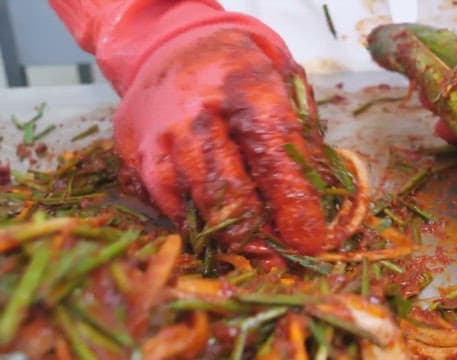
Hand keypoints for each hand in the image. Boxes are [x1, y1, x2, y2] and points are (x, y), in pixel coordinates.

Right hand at [50, 0, 365, 260]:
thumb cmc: (240, 69)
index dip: (294, 203)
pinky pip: (165, 202)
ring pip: (194, 202)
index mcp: (245, 86)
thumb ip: (301, 133)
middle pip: (228, 187)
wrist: (171, 43)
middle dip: (258, 232)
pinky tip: (218, 232)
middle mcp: (196, 111)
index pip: (274, 153)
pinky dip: (195, 223)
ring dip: (228, 237)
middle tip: (282, 257)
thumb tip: (318, 194)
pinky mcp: (134, 151)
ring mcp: (159, 134)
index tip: (312, 240)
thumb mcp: (285, 82)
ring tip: (256, 252)